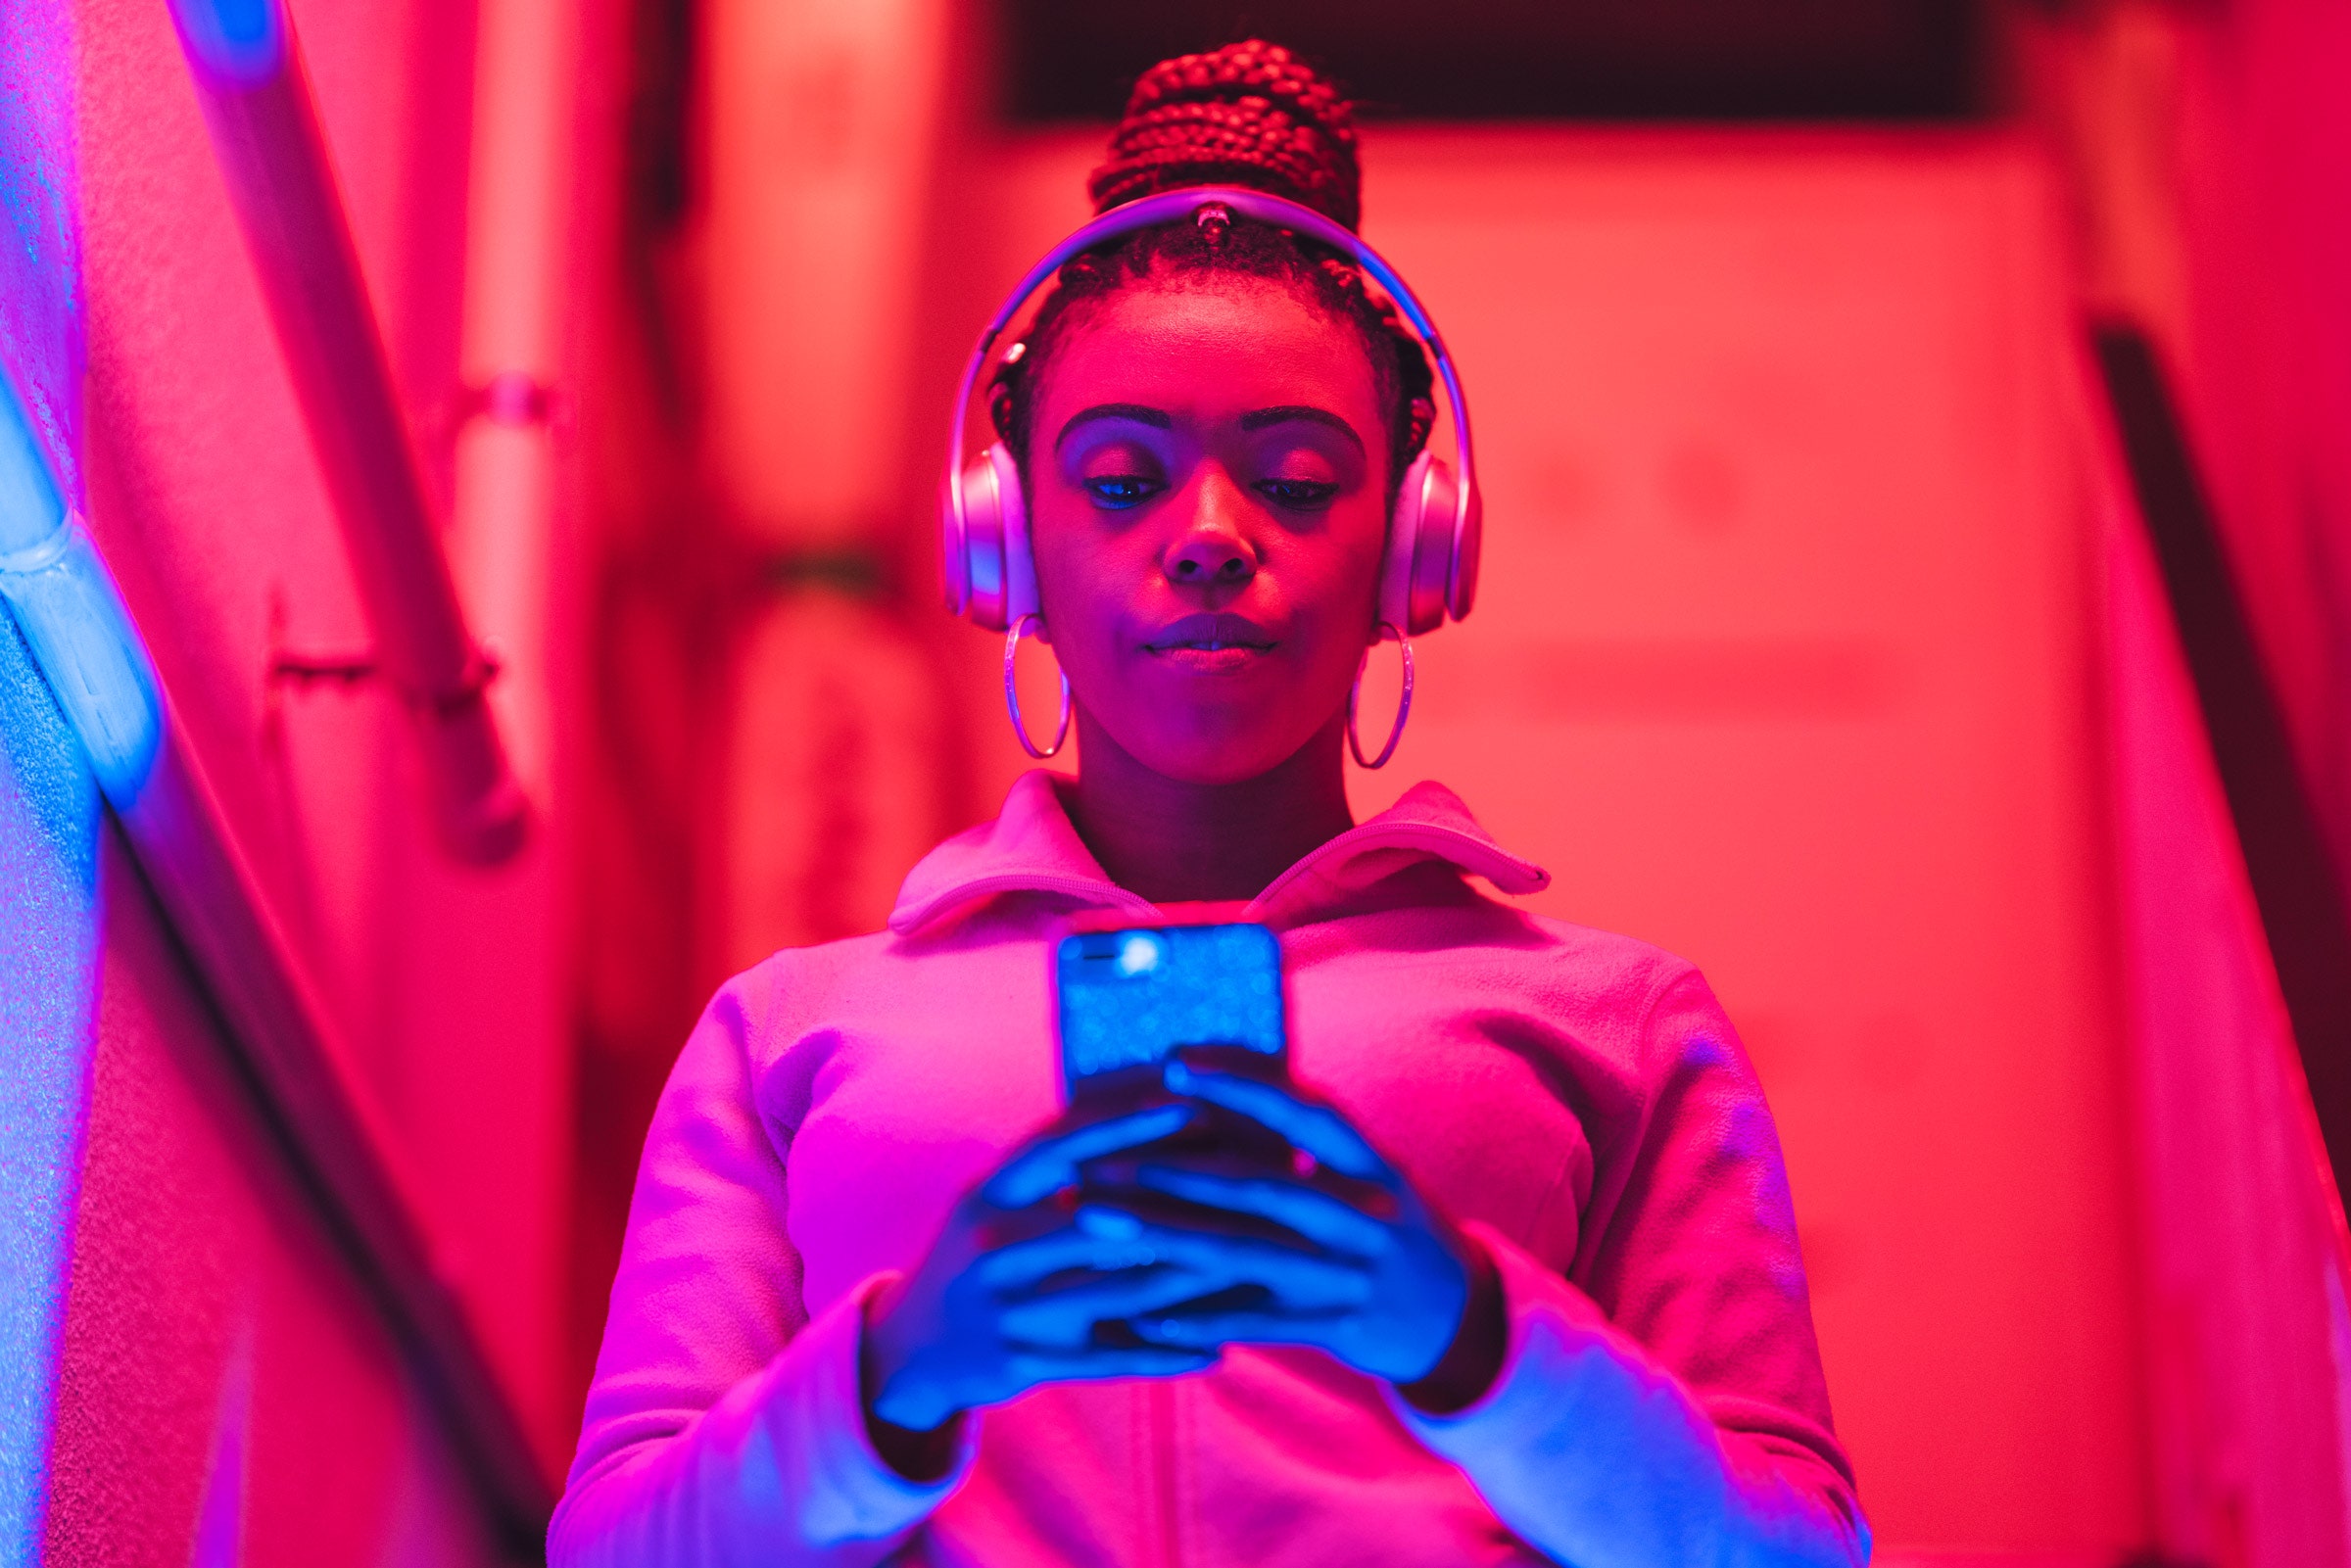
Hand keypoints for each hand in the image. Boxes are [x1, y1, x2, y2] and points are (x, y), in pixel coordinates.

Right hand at [861, 1100, 1231, 1448]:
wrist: (912, 1350)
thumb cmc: (979, 1258)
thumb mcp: (994, 1203)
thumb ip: (1052, 1169)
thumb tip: (1135, 1109)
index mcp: (988, 1193)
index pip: (1062, 1145)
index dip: (1127, 1123)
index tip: (1190, 1102)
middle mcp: (993, 1245)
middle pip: (1100, 1219)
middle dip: (1176, 1202)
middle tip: (1245, 1184)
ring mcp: (1007, 1307)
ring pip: (1116, 1290)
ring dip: (1186, 1280)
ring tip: (1246, 1262)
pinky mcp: (1023, 1361)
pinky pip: (1109, 1359)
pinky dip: (1165, 1356)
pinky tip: (1215, 1351)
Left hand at [1091, 1056, 1488, 1390]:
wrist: (1459, 1319)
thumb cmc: (1387, 1229)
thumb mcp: (1368, 1178)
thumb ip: (1307, 1147)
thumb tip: (1212, 1091)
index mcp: (1373, 1165)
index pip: (1306, 1111)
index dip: (1241, 1082)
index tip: (1174, 1060)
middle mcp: (1366, 1217)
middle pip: (1261, 1187)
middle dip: (1174, 1172)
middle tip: (1100, 1161)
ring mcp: (1352, 1275)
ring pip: (1246, 1254)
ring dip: (1164, 1239)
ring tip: (1099, 1223)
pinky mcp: (1337, 1327)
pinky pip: (1257, 1324)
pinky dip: (1200, 1320)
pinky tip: (1144, 1317)